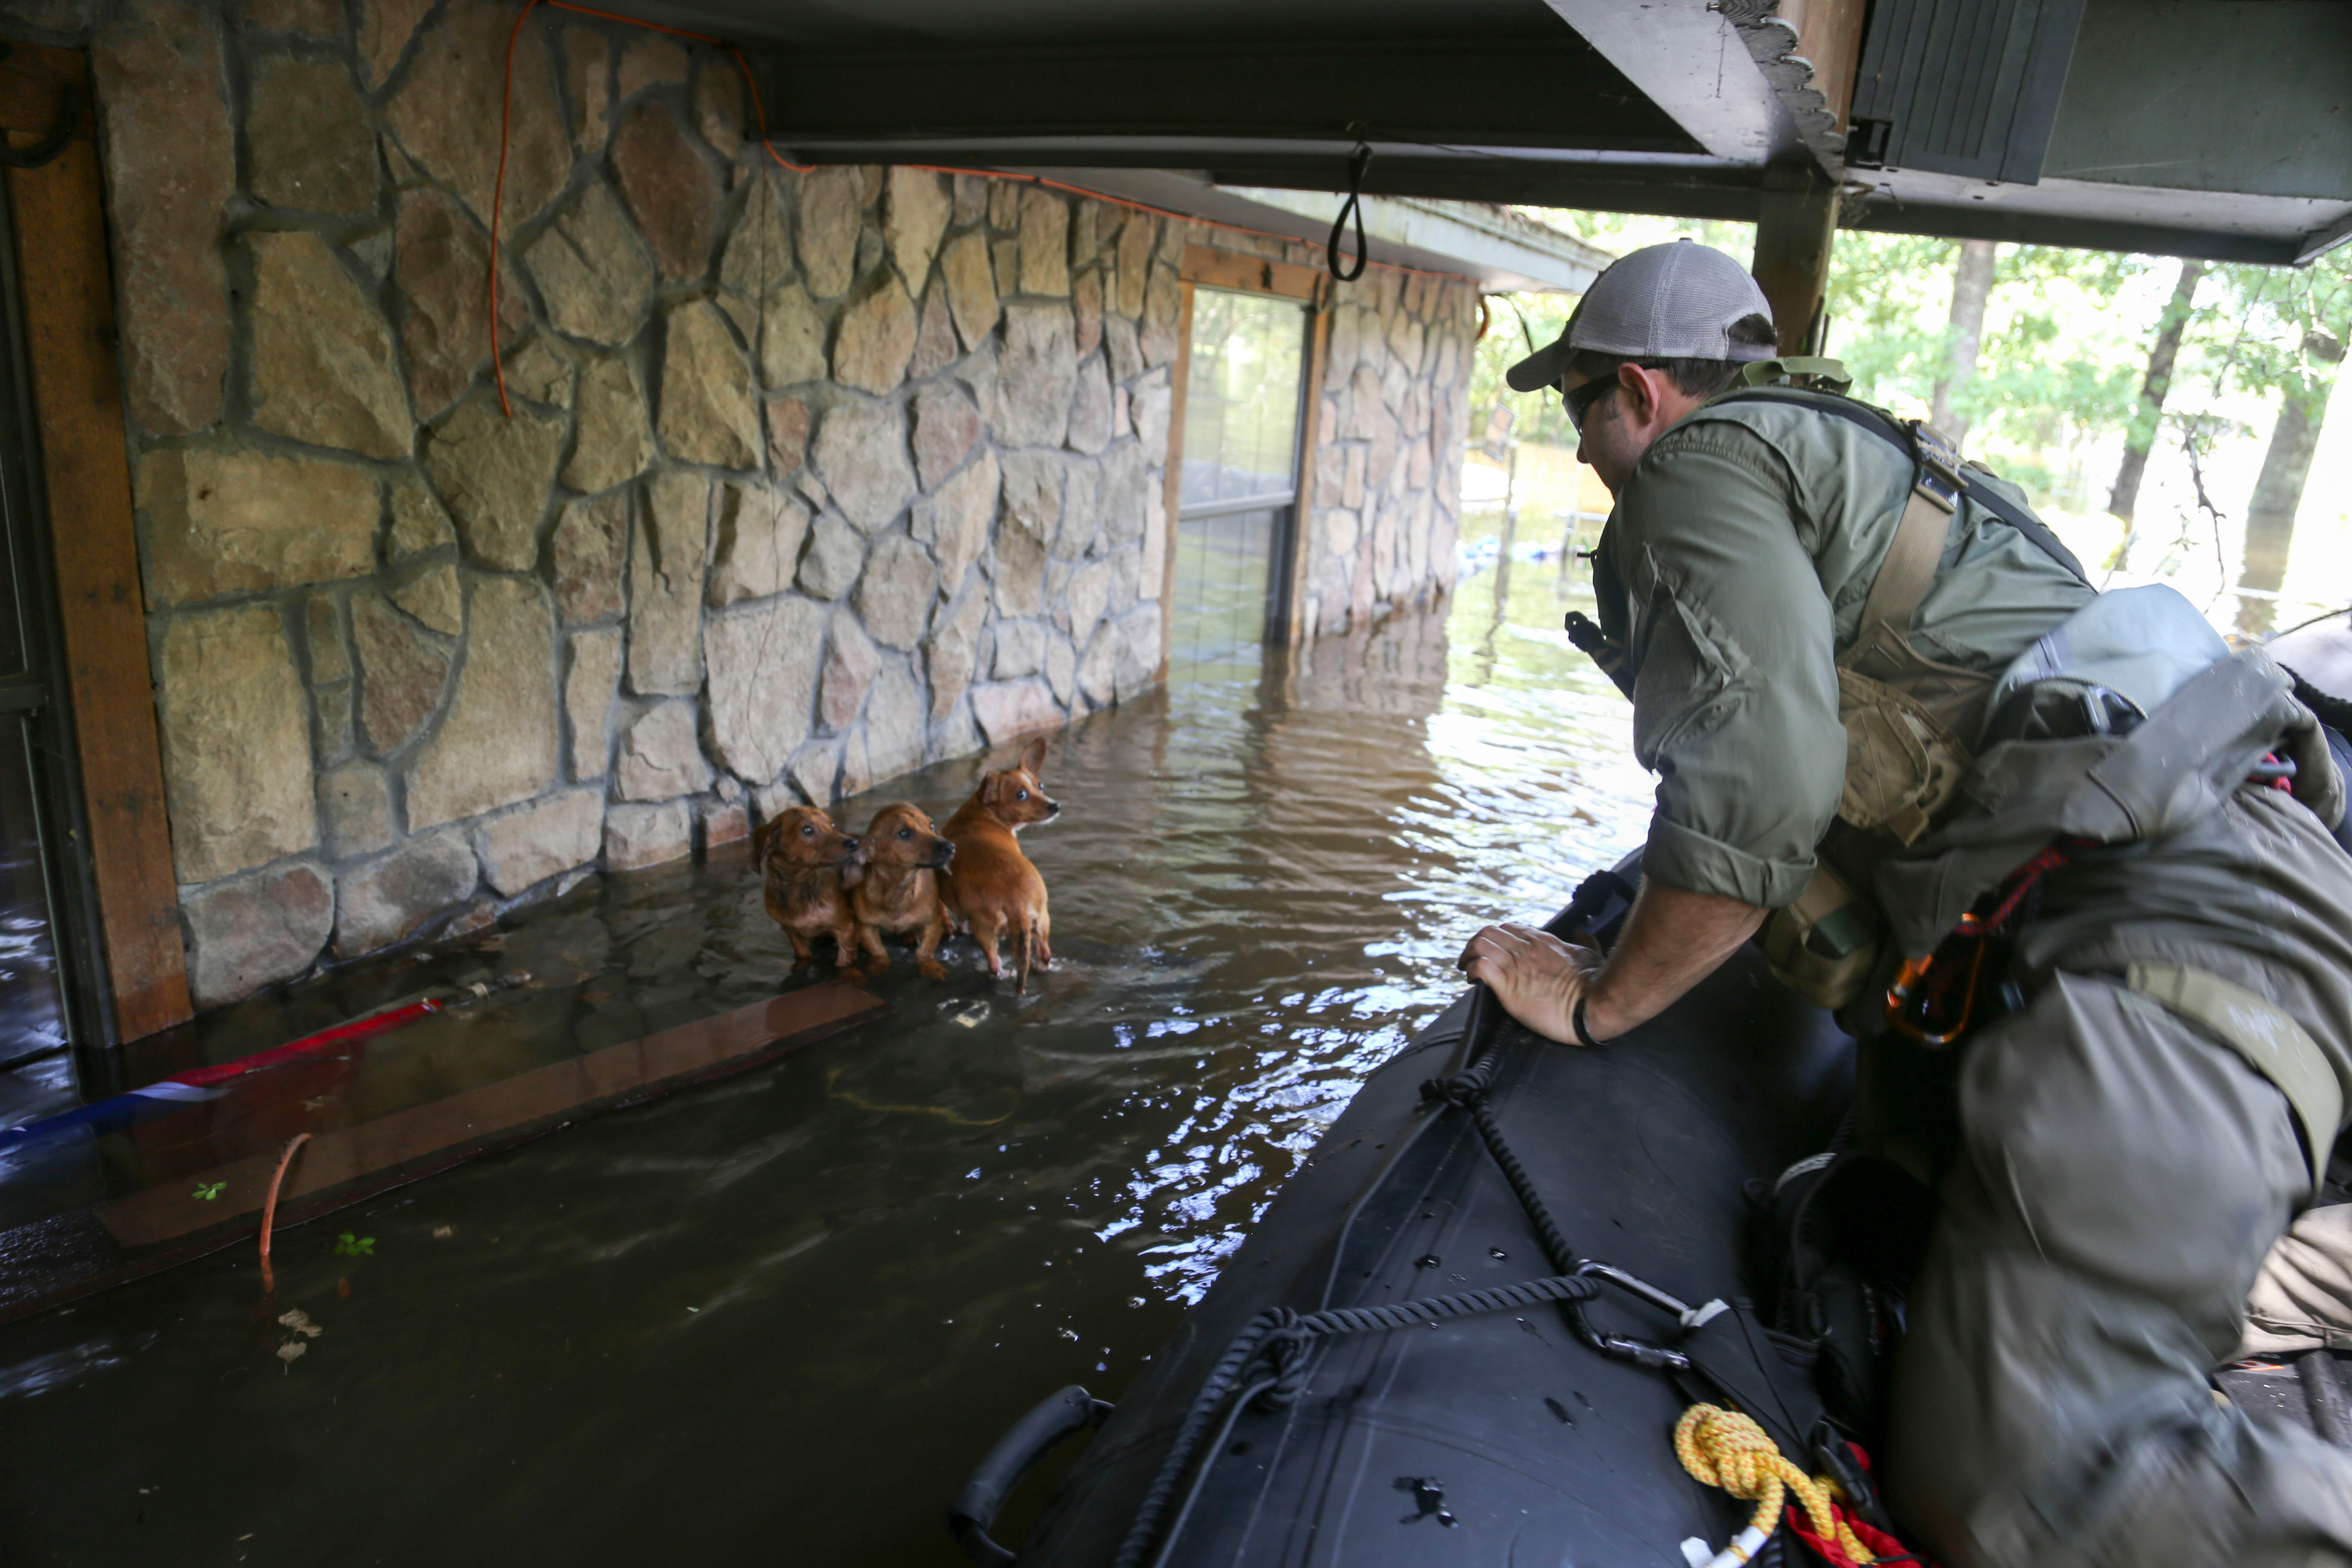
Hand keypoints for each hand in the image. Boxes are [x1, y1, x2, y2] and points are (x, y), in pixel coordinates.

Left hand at [1457, 922, 1607, 1044]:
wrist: (1594, 1006)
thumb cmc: (1595, 983)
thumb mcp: (1591, 954)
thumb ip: (1583, 940)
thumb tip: (1579, 931)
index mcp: (1542, 940)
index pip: (1509, 929)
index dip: (1496, 938)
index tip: (1493, 952)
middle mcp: (1526, 948)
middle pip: (1489, 932)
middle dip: (1475, 944)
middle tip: (1472, 959)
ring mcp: (1516, 966)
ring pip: (1480, 944)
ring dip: (1468, 955)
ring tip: (1467, 969)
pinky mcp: (1509, 987)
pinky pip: (1481, 967)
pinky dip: (1472, 970)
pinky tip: (1472, 980)